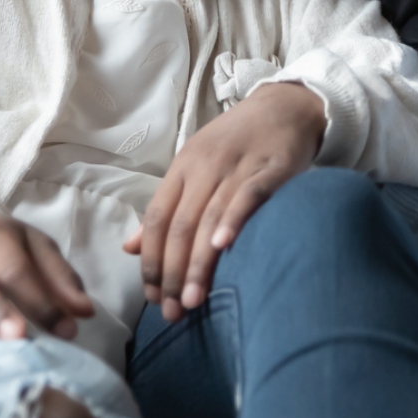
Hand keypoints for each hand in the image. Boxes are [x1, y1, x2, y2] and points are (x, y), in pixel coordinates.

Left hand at [125, 81, 325, 321]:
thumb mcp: (195, 167)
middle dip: (173, 273)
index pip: (158, 218)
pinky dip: (234, 221)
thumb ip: (166, 207)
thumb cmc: (238, 143)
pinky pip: (249, 196)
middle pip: (181, 225)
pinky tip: (224, 247)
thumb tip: (130, 248)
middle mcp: (206, 166)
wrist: (286, 106)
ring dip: (199, 263)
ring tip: (194, 299)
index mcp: (183, 166)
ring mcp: (238, 166)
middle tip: (172, 311)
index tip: (152, 296)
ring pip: (210, 218)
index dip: (152, 260)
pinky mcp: (271, 167)